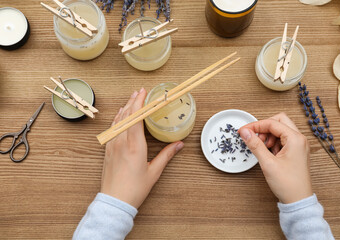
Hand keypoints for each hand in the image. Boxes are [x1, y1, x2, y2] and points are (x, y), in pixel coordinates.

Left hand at [101, 88, 183, 207]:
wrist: (114, 201)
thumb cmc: (134, 188)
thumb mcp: (154, 172)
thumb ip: (167, 155)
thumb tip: (179, 144)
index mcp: (134, 146)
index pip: (135, 117)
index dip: (139, 103)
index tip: (144, 93)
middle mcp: (121, 142)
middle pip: (126, 115)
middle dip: (133, 101)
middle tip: (140, 91)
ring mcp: (112, 145)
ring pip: (117, 120)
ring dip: (125, 107)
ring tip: (132, 98)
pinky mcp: (107, 150)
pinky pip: (112, 128)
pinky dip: (118, 118)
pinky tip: (121, 115)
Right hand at [239, 113, 312, 203]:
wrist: (298, 200)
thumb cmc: (288, 184)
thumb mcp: (267, 163)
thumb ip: (255, 145)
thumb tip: (245, 132)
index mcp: (295, 139)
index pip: (272, 123)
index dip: (255, 125)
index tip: (243, 131)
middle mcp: (299, 139)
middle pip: (279, 121)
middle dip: (264, 128)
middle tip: (254, 138)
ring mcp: (299, 145)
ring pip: (280, 130)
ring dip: (268, 136)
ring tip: (262, 148)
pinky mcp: (296, 151)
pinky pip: (283, 139)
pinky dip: (273, 143)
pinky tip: (269, 153)